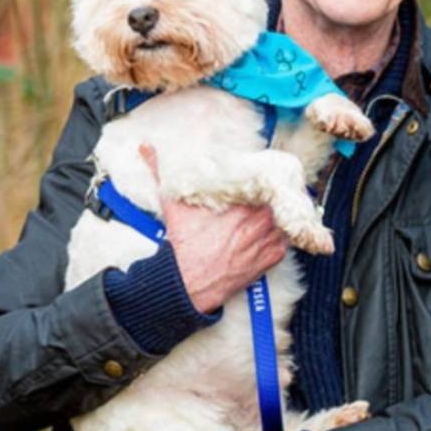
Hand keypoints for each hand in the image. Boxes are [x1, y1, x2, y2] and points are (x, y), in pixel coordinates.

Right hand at [140, 144, 288, 312]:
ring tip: (276, 210)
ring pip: (284, 221)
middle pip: (278, 200)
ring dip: (280, 216)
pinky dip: (281, 237)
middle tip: (270, 191)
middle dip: (274, 195)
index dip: (265, 178)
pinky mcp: (270, 260)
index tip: (262, 175)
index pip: (265, 183)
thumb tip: (145, 147)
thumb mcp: (173, 205)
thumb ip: (160, 172)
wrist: (187, 283)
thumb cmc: (183, 244)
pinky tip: (275, 232)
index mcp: (241, 205)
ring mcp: (267, 241)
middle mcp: (258, 222)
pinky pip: (285, 243)